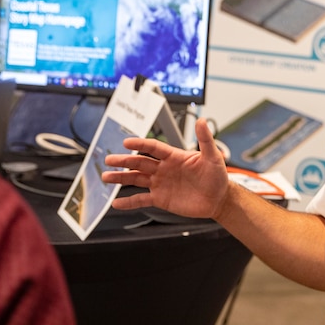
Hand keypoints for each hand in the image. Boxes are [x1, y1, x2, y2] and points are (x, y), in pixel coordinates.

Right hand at [101, 118, 230, 219]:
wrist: (219, 199)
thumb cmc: (217, 176)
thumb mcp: (213, 157)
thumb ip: (205, 140)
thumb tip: (202, 121)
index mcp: (173, 156)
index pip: (153, 148)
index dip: (140, 144)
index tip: (126, 142)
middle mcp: (163, 169)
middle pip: (139, 162)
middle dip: (123, 161)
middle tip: (109, 159)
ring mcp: (160, 184)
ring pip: (136, 179)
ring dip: (120, 178)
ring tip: (106, 178)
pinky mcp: (161, 199)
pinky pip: (141, 200)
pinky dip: (129, 202)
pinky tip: (116, 203)